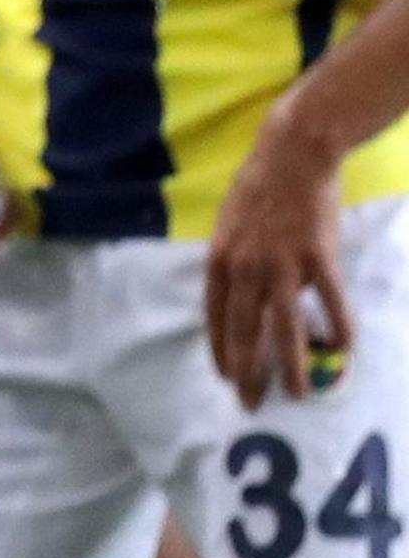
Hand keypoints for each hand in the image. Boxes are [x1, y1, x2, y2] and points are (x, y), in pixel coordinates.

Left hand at [207, 117, 350, 408]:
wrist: (293, 153)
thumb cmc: (260, 188)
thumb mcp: (229, 226)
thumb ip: (233, 262)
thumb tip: (237, 294)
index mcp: (220, 260)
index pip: (216, 317)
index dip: (222, 349)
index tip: (227, 376)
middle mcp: (246, 267)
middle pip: (244, 330)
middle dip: (248, 371)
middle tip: (251, 403)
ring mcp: (282, 263)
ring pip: (283, 326)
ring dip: (289, 364)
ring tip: (296, 393)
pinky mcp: (318, 257)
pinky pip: (329, 300)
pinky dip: (337, 327)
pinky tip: (342, 351)